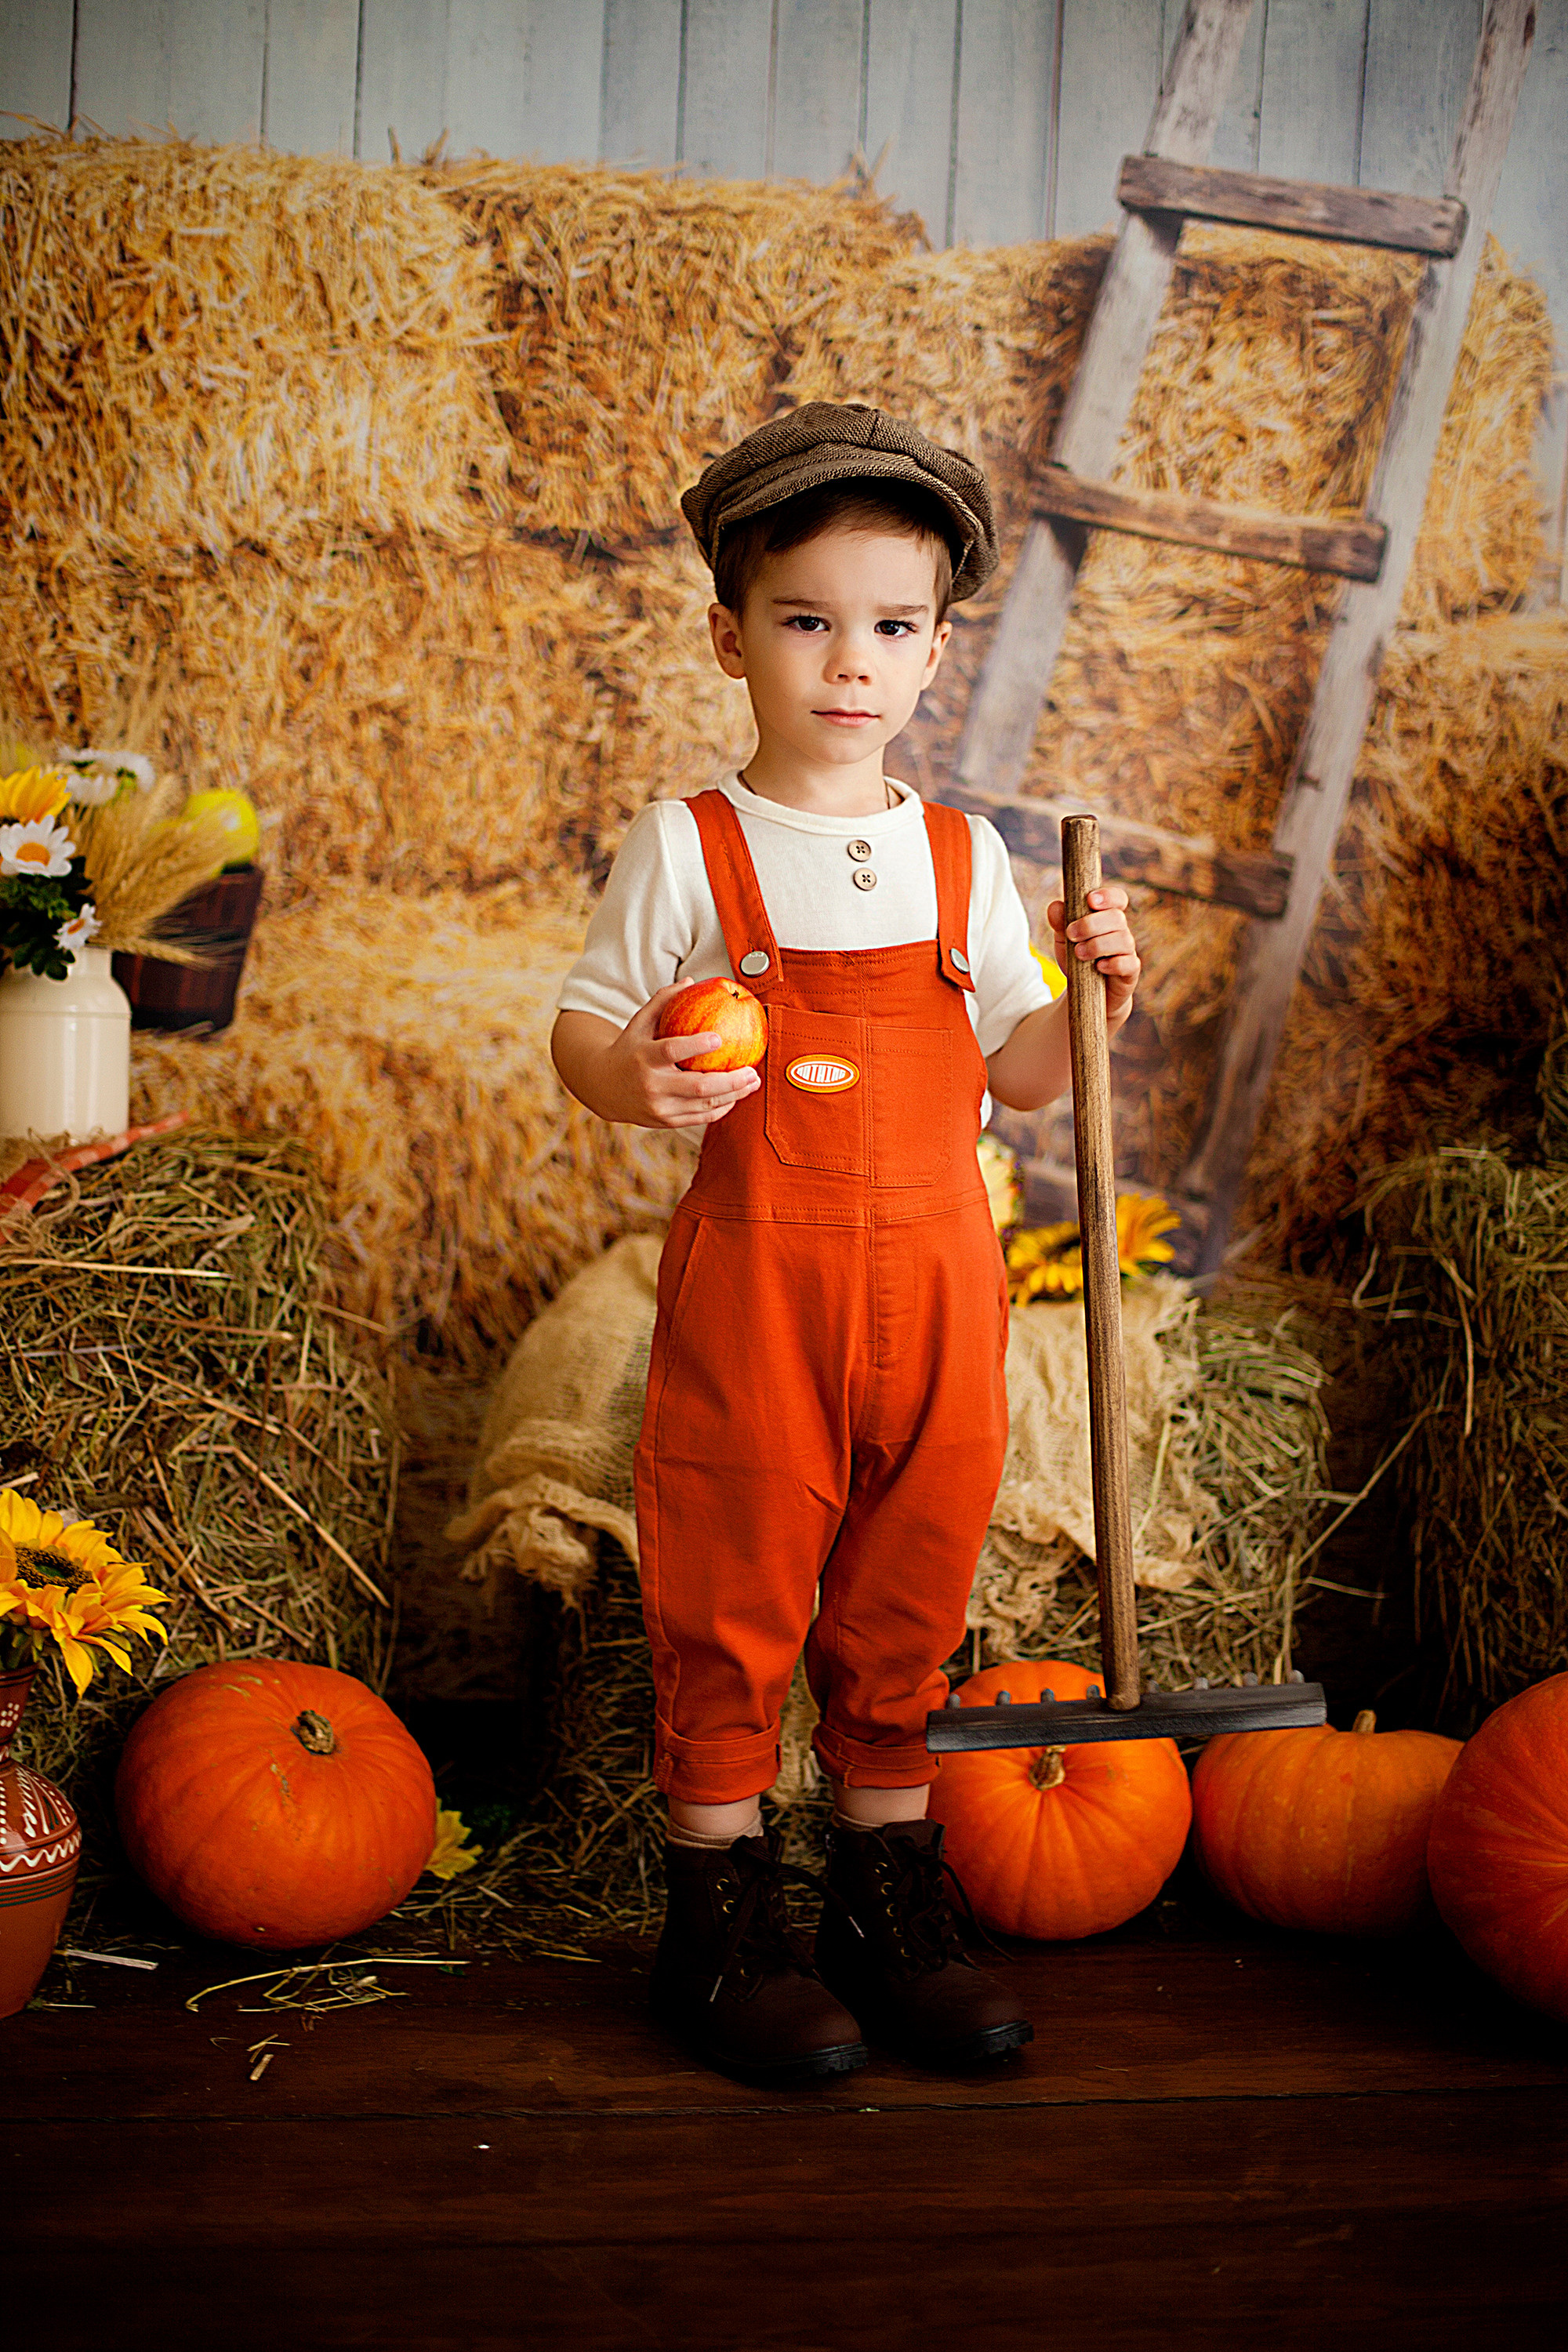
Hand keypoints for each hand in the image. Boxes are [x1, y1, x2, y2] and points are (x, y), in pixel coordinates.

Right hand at [587, 986, 763, 1129]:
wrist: (604, 1088)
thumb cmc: (629, 1048)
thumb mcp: (638, 1022)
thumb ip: (663, 1000)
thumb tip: (692, 979)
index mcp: (643, 1057)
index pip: (671, 1051)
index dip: (696, 1045)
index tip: (720, 1038)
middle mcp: (651, 1085)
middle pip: (697, 1086)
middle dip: (730, 1080)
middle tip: (752, 1070)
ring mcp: (659, 1107)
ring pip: (704, 1105)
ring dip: (734, 1095)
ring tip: (753, 1082)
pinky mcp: (666, 1122)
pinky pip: (701, 1118)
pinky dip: (722, 1108)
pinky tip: (736, 1096)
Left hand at [1047, 884, 1140, 1028]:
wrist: (1084, 992)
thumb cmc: (1077, 959)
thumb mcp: (1063, 940)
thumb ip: (1060, 922)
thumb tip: (1055, 906)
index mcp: (1107, 918)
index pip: (1117, 898)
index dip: (1108, 896)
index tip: (1090, 900)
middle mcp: (1120, 931)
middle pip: (1117, 918)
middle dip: (1091, 924)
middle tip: (1071, 934)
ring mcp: (1127, 952)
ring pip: (1123, 939)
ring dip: (1097, 945)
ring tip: (1078, 954)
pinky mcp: (1130, 972)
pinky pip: (1129, 963)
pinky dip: (1113, 963)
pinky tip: (1098, 967)